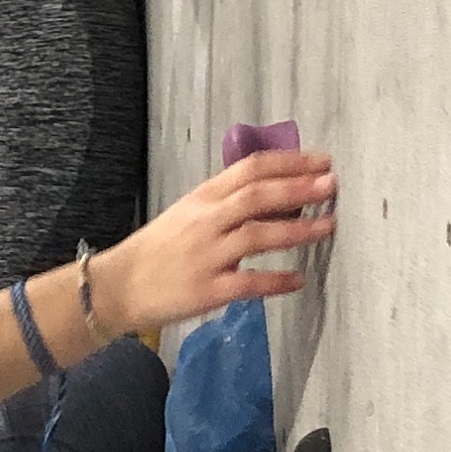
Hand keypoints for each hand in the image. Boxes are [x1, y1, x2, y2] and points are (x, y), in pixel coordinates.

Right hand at [91, 150, 336, 338]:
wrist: (118, 287)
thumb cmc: (159, 249)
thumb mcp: (189, 214)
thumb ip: (228, 203)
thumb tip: (282, 196)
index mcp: (202, 197)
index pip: (249, 169)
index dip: (288, 162)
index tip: (321, 161)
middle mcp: (206, 221)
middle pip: (257, 196)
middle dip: (299, 188)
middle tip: (332, 184)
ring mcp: (207, 255)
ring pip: (257, 235)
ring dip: (297, 230)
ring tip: (328, 226)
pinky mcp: (207, 290)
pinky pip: (249, 283)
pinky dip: (277, 280)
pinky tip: (299, 279)